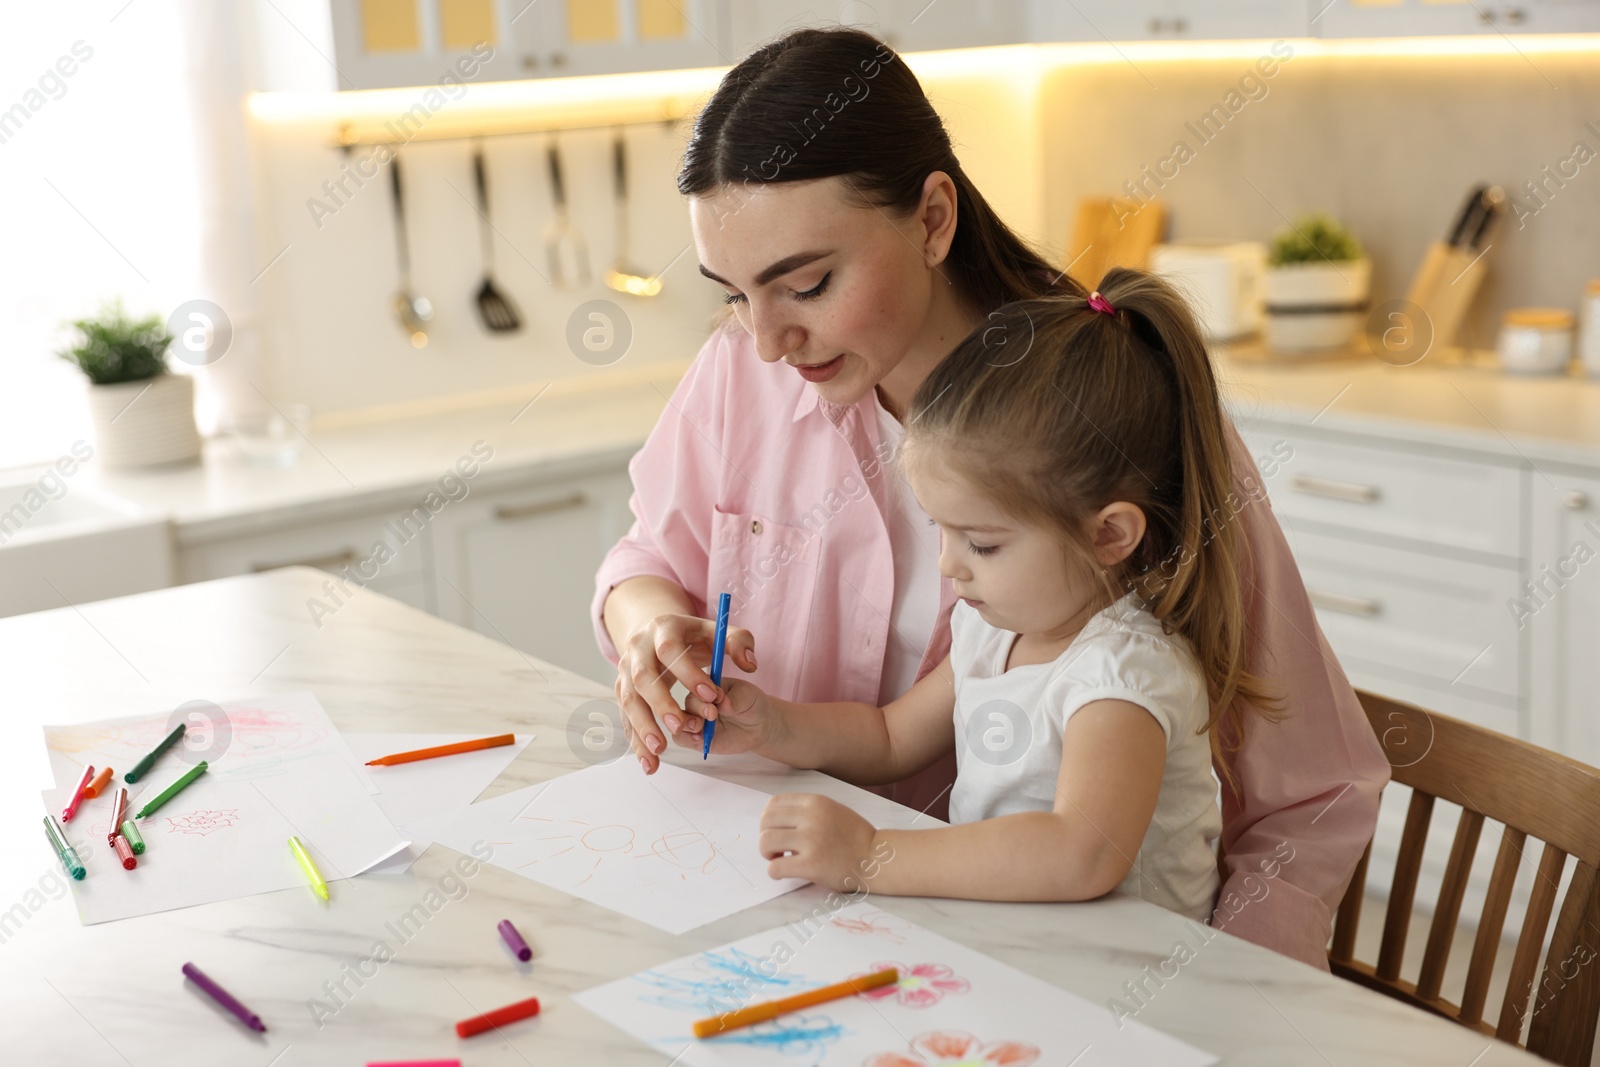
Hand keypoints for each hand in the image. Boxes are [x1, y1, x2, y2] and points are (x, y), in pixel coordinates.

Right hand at [615, 611, 755, 773]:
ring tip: (660, 750)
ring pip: (629, 701)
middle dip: (660, 703)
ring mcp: (626, 671)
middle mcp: (638, 648)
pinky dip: (637, 743)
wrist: (662, 636)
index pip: (670, 650)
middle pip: (643, 677)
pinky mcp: (623, 692)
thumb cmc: (696, 638)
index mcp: (664, 629)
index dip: (688, 673)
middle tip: (679, 726)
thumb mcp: (719, 633)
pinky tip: (650, 763)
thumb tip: (749, 663)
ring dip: (643, 727)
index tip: (711, 694)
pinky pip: (626, 719)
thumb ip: (740, 643)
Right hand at [674, 678, 782, 755]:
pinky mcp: (695, 738)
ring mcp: (694, 719)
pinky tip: (698, 738)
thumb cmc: (751, 704)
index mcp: (706, 683)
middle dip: (697, 708)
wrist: (759, 726)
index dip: (702, 688)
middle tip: (712, 713)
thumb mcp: (747, 696)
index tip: (717, 696)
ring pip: (678, 720)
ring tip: (700, 726)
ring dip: (686, 723)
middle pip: (687, 702)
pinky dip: (686, 738)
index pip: (697, 682)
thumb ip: (734, 699)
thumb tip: (723, 702)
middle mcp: (696, 700)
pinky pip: (681, 738)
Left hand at [760, 793, 878, 891]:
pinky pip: (775, 867)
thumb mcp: (831, 809)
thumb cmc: (854, 837)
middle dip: (765, 835)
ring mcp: (811, 840)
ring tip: (779, 859)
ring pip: (766, 841)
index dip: (768, 819)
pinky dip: (773, 871)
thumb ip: (806, 811)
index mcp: (815, 802)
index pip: (774, 803)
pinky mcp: (811, 864)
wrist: (876, 858)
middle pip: (766, 821)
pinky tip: (783, 873)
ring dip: (766, 853)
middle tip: (776, 848)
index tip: (777, 831)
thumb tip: (775, 820)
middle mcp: (811, 817)